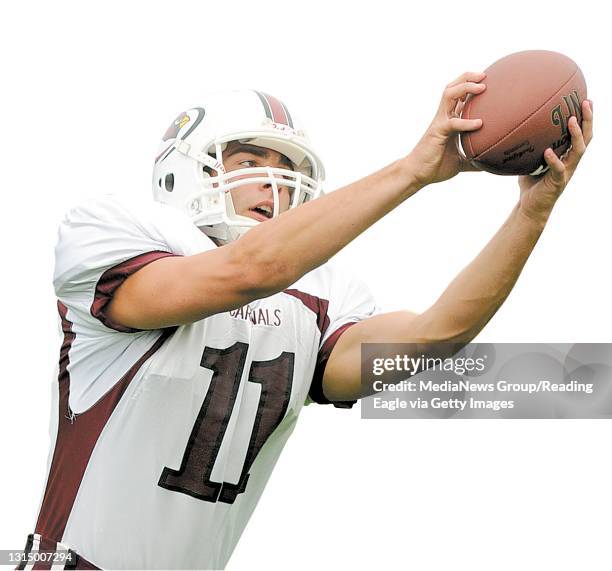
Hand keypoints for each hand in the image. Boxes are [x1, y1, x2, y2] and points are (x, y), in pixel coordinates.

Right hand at [407, 71, 485, 186]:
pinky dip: (466, 122)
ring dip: (466, 87)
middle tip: (485, 76)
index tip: (488, 81)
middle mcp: (444, 117)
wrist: (417, 174)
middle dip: (468, 77)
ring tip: (482, 87)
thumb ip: (473, 161)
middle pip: (453, 87)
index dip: (471, 85)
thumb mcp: (460, 163)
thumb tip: (489, 166)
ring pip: (450, 94)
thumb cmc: (435, 167)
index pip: (459, 96)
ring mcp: (440, 121)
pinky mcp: (438, 131)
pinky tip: (479, 124)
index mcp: (449, 120)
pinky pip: (453, 122)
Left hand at [518, 99, 593, 224]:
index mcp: (567, 155)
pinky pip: (558, 169)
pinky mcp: (558, 183)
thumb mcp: (530, 160)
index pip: (581, 133)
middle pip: (586, 138)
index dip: (586, 118)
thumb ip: (528, 146)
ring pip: (578, 151)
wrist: (530, 207)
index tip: (586, 99)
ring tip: (571, 120)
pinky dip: (554, 160)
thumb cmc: (530, 182)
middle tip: (587, 102)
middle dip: (588, 120)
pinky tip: (548, 152)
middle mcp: (571, 162)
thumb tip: (514, 127)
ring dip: (576, 135)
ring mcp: (566, 172)